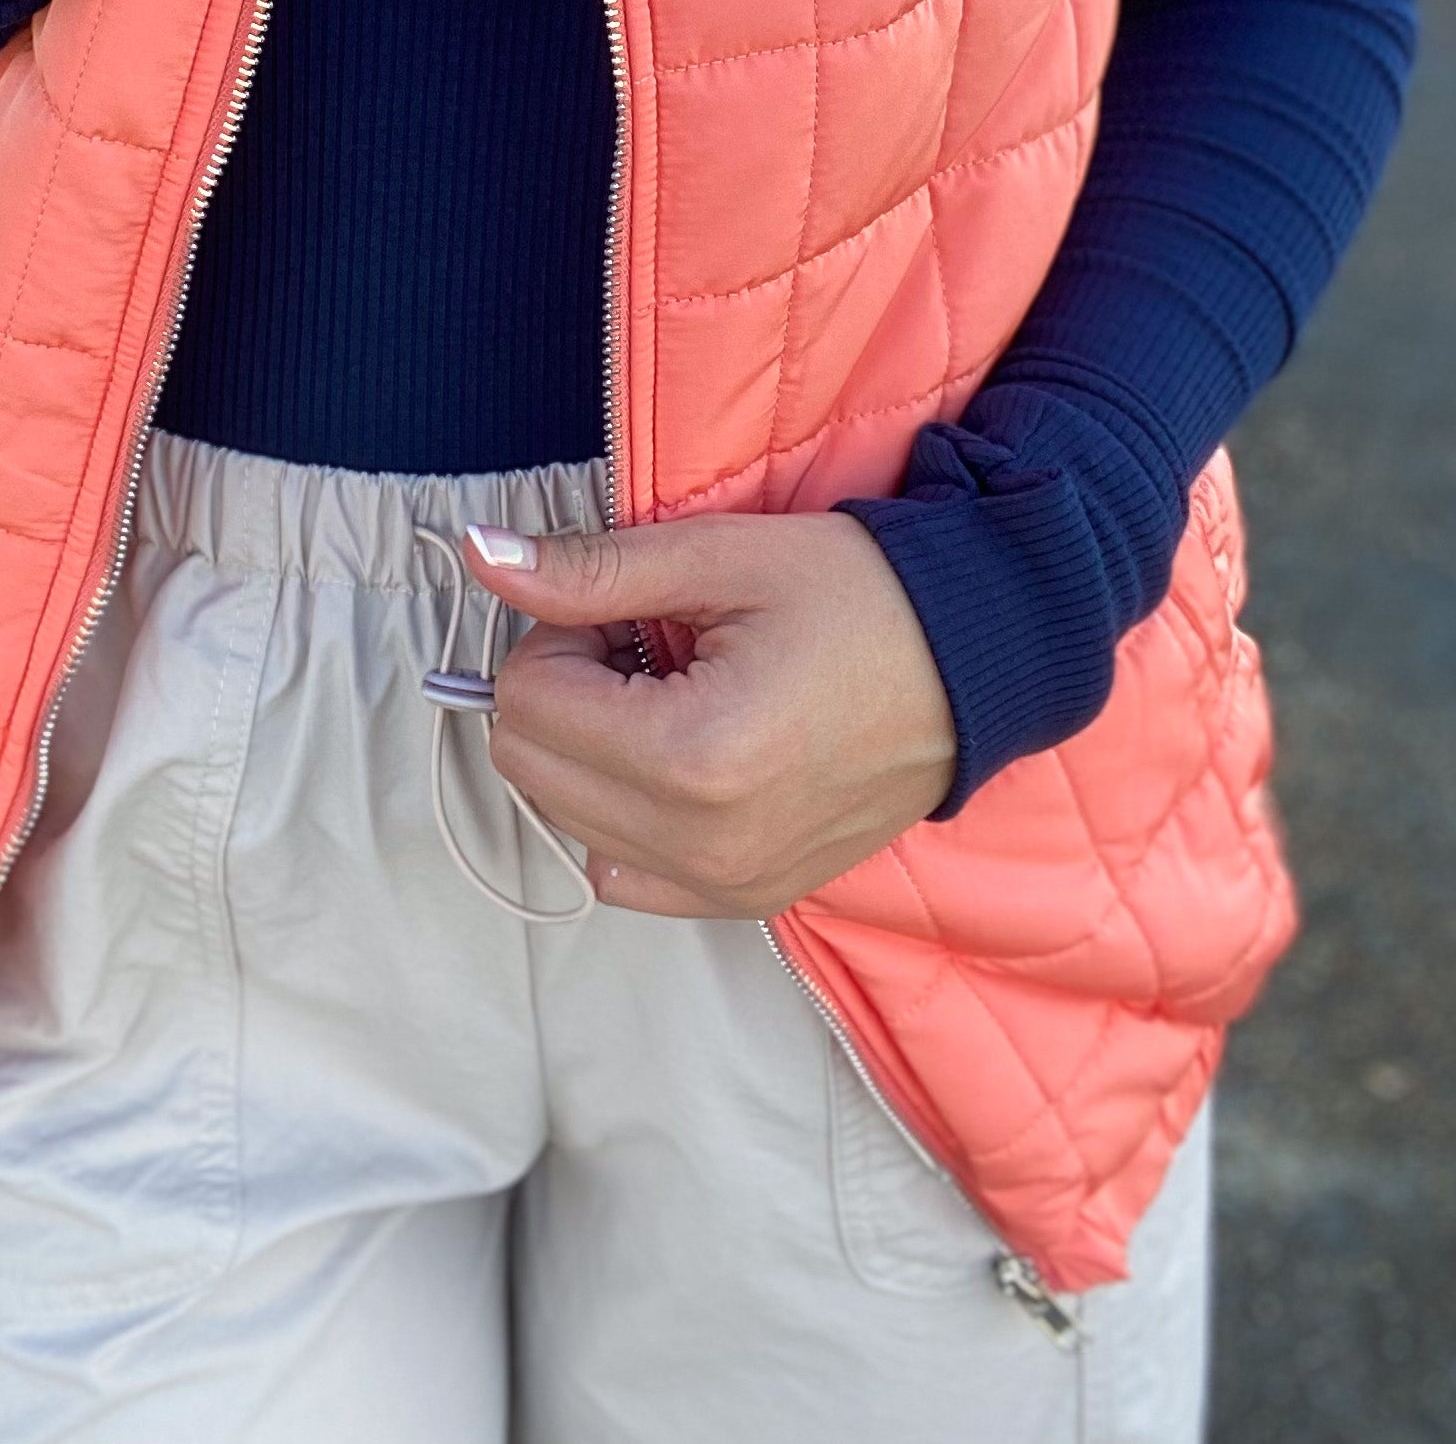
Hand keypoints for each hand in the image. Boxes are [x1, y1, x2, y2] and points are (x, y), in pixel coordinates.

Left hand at [461, 512, 956, 916]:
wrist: (974, 663)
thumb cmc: (859, 596)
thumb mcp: (719, 558)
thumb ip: (590, 571)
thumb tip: (480, 556)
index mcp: (693, 758)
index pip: (527, 700)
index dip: (562, 633)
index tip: (629, 611)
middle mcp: (703, 844)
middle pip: (530, 767)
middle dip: (566, 692)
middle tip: (647, 648)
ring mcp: (726, 885)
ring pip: (566, 818)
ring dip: (593, 750)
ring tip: (677, 696)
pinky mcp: (745, 900)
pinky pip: (621, 870)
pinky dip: (623, 812)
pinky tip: (684, 757)